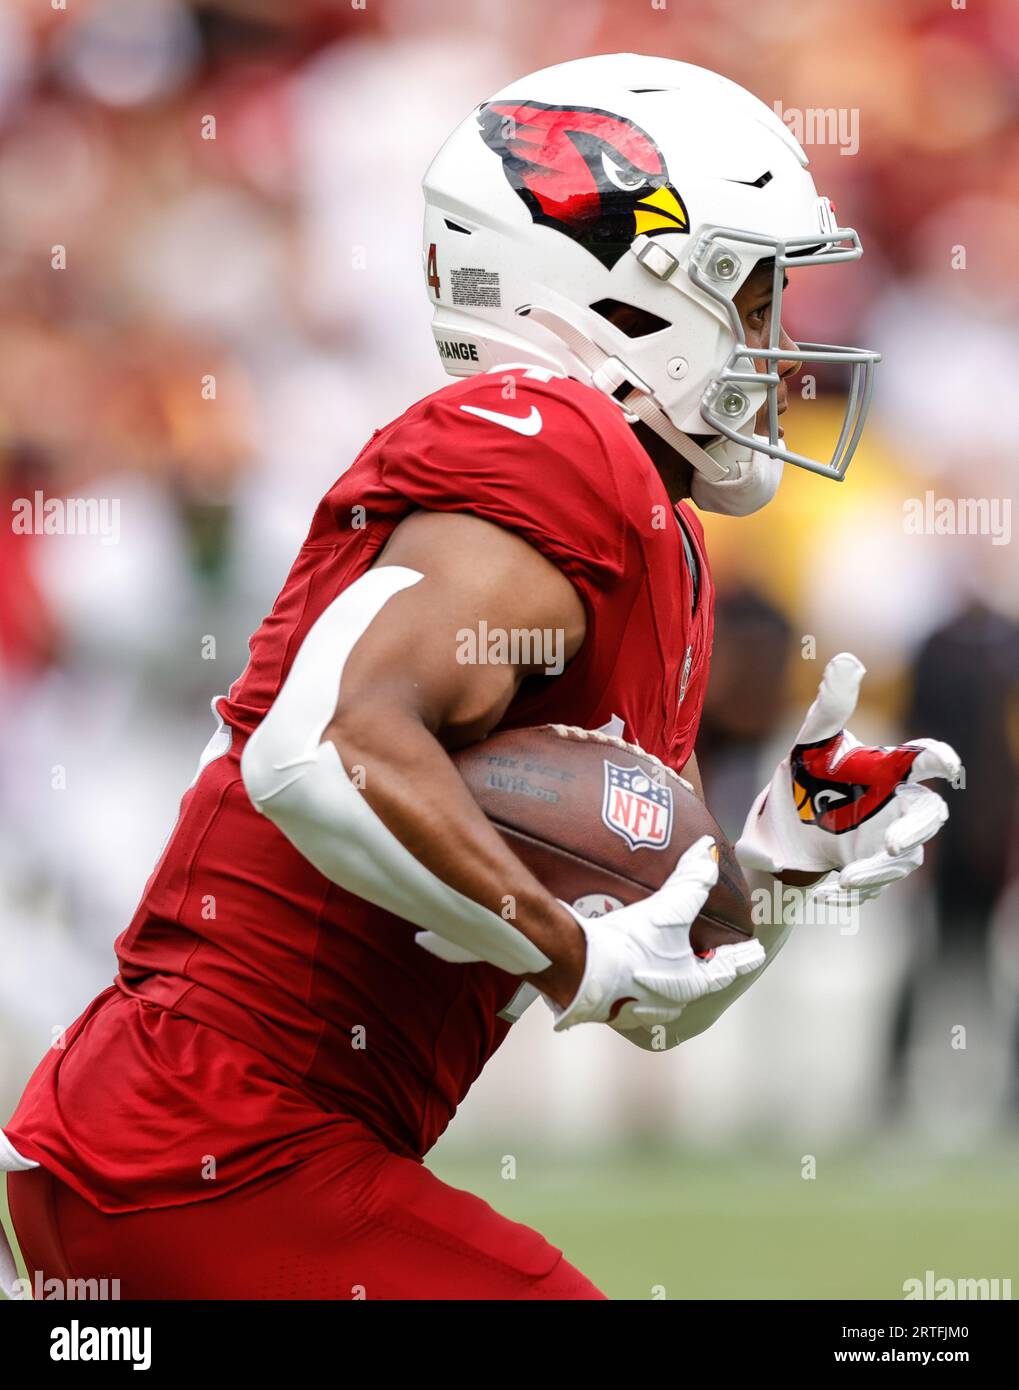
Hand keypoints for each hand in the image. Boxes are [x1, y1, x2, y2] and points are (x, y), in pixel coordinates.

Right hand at [549, 836, 764, 1030]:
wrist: (582, 970)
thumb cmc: (633, 944)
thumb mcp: (669, 908)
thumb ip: (692, 880)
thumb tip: (708, 850)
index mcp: (690, 983)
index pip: (726, 969)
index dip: (741, 957)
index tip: (755, 953)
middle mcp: (668, 1003)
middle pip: (694, 983)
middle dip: (701, 967)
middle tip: (706, 953)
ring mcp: (637, 1009)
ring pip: (662, 992)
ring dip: (666, 976)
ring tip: (665, 959)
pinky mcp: (609, 1006)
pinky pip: (629, 992)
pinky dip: (634, 978)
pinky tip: (625, 968)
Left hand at [735, 652, 960, 904]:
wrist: (775, 834)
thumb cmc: (804, 779)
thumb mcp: (810, 743)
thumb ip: (830, 706)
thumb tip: (848, 659)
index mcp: (888, 771)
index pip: (925, 760)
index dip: (940, 760)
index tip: (946, 767)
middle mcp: (895, 807)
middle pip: (928, 817)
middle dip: (917, 831)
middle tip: (891, 844)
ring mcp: (884, 844)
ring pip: (902, 861)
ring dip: (875, 873)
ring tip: (843, 881)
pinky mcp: (868, 874)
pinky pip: (871, 887)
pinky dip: (850, 892)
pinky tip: (825, 893)